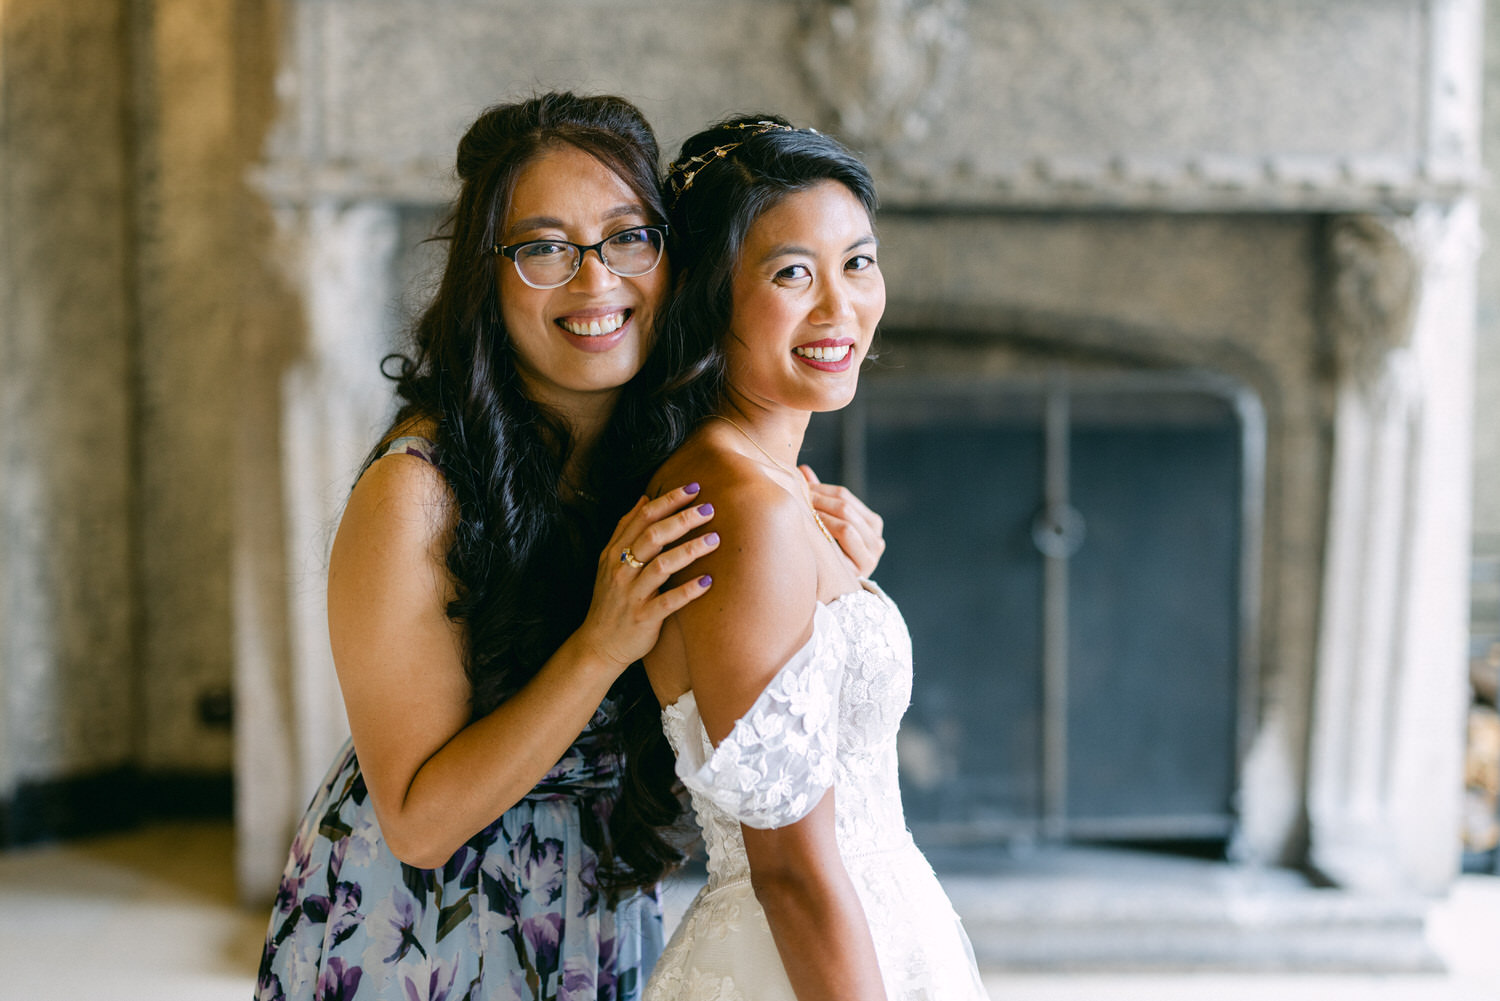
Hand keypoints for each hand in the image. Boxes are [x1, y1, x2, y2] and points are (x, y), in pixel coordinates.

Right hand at [574, 483, 717, 669]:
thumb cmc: (611, 599)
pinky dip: (688, 591)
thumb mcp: (609, 561)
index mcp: (615, 552)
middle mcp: (622, 570)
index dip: (668, 500)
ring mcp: (632, 594)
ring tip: (715, 540)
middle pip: (653, 536)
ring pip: (662, 566)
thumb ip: (625, 529)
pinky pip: (668, 602)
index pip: (643, 518)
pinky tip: (708, 581)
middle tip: (709, 508)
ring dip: (689, 551)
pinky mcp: (643, 618)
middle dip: (682, 520)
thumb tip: (644, 498)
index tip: (693, 488)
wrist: (598, 644)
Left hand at [800, 465, 884, 577]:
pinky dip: (825, 528)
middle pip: (845, 509)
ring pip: (846, 523)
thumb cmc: (825, 555)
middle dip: (817, 501)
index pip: (845, 496)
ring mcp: (872, 555)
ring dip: (819, 515)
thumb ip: (819, 499)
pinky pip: (845, 538)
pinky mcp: (863, 567)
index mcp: (871, 523)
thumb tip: (802, 469)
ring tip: (798, 511)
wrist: (831, 595)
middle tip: (794, 497)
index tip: (797, 486)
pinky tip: (807, 528)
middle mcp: (876, 539)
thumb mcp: (825, 524)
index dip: (819, 489)